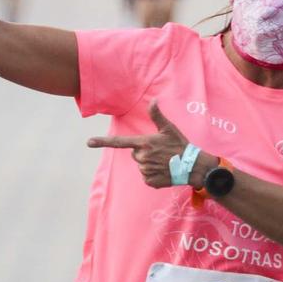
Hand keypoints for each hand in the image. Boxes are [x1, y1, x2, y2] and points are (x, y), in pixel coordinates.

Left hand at [86, 100, 210, 188]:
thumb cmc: (181, 145)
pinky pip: (146, 177)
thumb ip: (157, 115)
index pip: (119, 142)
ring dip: (150, 164)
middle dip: (145, 153)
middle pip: (135, 154)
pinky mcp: (150, 181)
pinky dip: (153, 174)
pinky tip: (164, 170)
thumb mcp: (169, 129)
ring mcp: (145, 170)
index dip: (103, 141)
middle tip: (160, 152)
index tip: (89, 142)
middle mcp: (142, 157)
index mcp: (144, 143)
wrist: (193, 166)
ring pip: (141, 166)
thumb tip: (153, 100)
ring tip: (164, 161)